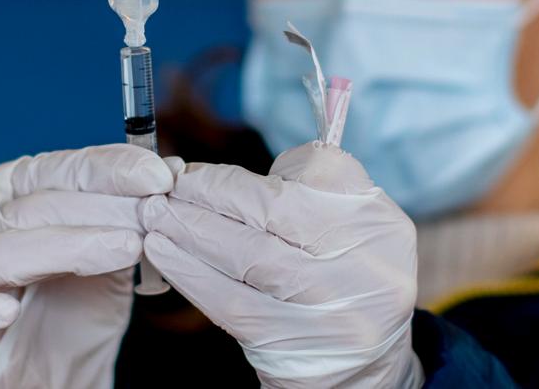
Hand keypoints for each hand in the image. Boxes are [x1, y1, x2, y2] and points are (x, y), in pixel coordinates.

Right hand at [0, 144, 177, 388]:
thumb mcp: (110, 247)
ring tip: (124, 250)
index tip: (158, 176)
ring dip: (62, 249)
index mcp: (7, 190)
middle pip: (29, 208)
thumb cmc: (78, 300)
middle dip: (99, 210)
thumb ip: (128, 210)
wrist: (61, 371)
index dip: (108, 168)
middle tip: (152, 216)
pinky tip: (4, 311)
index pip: (55, 168)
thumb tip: (169, 171)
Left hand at [141, 142, 421, 387]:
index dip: (250, 170)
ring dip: (191, 228)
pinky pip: (230, 300)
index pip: (319, 173)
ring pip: (248, 254)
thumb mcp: (352, 231)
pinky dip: (189, 272)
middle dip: (212, 192)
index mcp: (382, 226)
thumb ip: (311, 187)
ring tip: (155, 213)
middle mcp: (367, 266)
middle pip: (277, 211)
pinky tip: (162, 253)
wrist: (362, 371)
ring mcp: (332, 309)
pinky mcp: (292, 345)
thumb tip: (229, 175)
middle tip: (168, 183)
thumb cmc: (342, 283)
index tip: (202, 169)